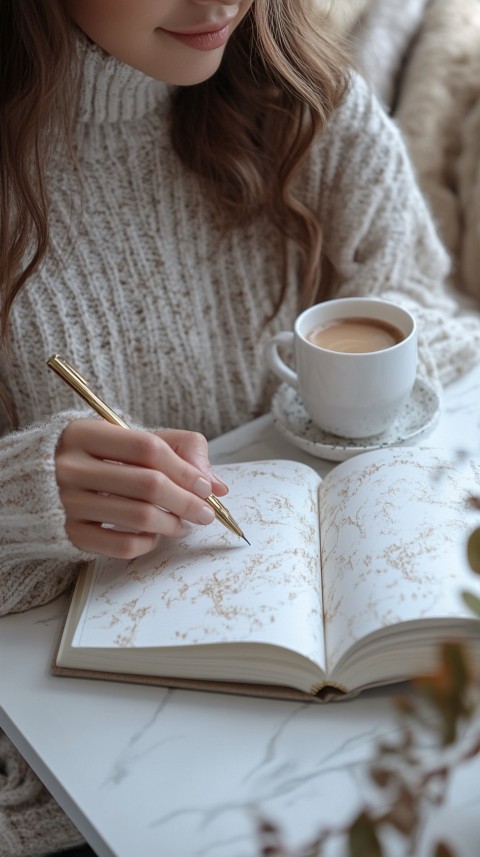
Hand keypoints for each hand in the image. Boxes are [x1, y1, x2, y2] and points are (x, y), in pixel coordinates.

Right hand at [55, 420, 228, 558]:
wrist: (34, 484)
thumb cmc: (95, 458)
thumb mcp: (127, 439)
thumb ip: (178, 448)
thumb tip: (216, 484)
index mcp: (85, 433)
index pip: (148, 448)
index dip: (184, 469)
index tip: (206, 486)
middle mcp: (70, 466)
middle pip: (148, 485)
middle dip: (187, 502)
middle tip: (206, 512)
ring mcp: (66, 502)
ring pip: (139, 517)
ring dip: (173, 524)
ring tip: (184, 525)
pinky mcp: (68, 534)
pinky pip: (121, 545)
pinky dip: (147, 543)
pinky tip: (154, 536)